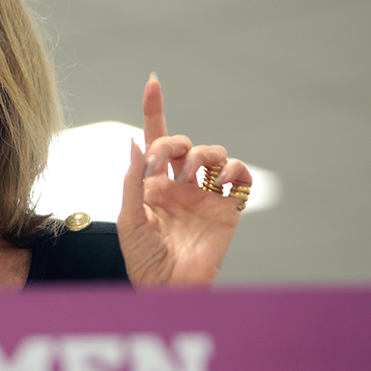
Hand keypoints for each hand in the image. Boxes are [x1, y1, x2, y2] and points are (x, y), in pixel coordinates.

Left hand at [117, 75, 250, 287]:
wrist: (167, 289)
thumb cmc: (143, 260)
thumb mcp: (130, 219)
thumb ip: (132, 180)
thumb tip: (134, 142)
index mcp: (151, 183)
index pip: (154, 139)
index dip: (155, 109)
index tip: (153, 81)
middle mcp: (178, 184)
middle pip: (183, 143)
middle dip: (174, 142)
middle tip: (164, 163)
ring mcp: (204, 195)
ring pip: (214, 153)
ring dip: (203, 155)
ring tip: (191, 176)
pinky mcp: (227, 209)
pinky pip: (240, 177)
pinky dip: (235, 171)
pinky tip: (221, 180)